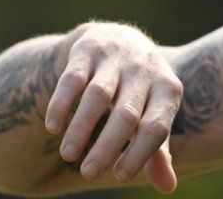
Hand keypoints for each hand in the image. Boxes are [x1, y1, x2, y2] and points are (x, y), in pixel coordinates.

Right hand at [43, 22, 182, 191]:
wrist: (119, 39)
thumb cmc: (139, 90)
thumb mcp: (153, 113)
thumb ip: (158, 149)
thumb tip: (167, 187)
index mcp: (168, 89)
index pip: (156, 126)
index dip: (140, 153)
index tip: (119, 175)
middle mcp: (145, 69)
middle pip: (127, 114)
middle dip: (107, 146)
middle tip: (89, 173)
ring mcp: (117, 56)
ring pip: (98, 95)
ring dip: (81, 127)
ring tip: (69, 154)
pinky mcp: (89, 47)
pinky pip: (73, 78)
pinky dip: (62, 103)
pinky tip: (54, 126)